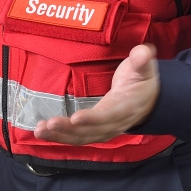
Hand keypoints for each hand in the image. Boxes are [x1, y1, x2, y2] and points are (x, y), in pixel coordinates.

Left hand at [33, 44, 159, 145]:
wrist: (151, 100)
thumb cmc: (143, 80)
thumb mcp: (145, 67)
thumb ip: (142, 60)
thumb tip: (142, 52)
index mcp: (126, 107)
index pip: (108, 115)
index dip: (92, 119)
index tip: (75, 118)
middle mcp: (115, 122)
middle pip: (91, 130)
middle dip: (68, 129)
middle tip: (48, 124)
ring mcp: (105, 129)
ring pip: (82, 137)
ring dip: (60, 136)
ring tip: (40, 131)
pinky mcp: (96, 131)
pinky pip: (78, 137)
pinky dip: (61, 137)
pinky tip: (44, 133)